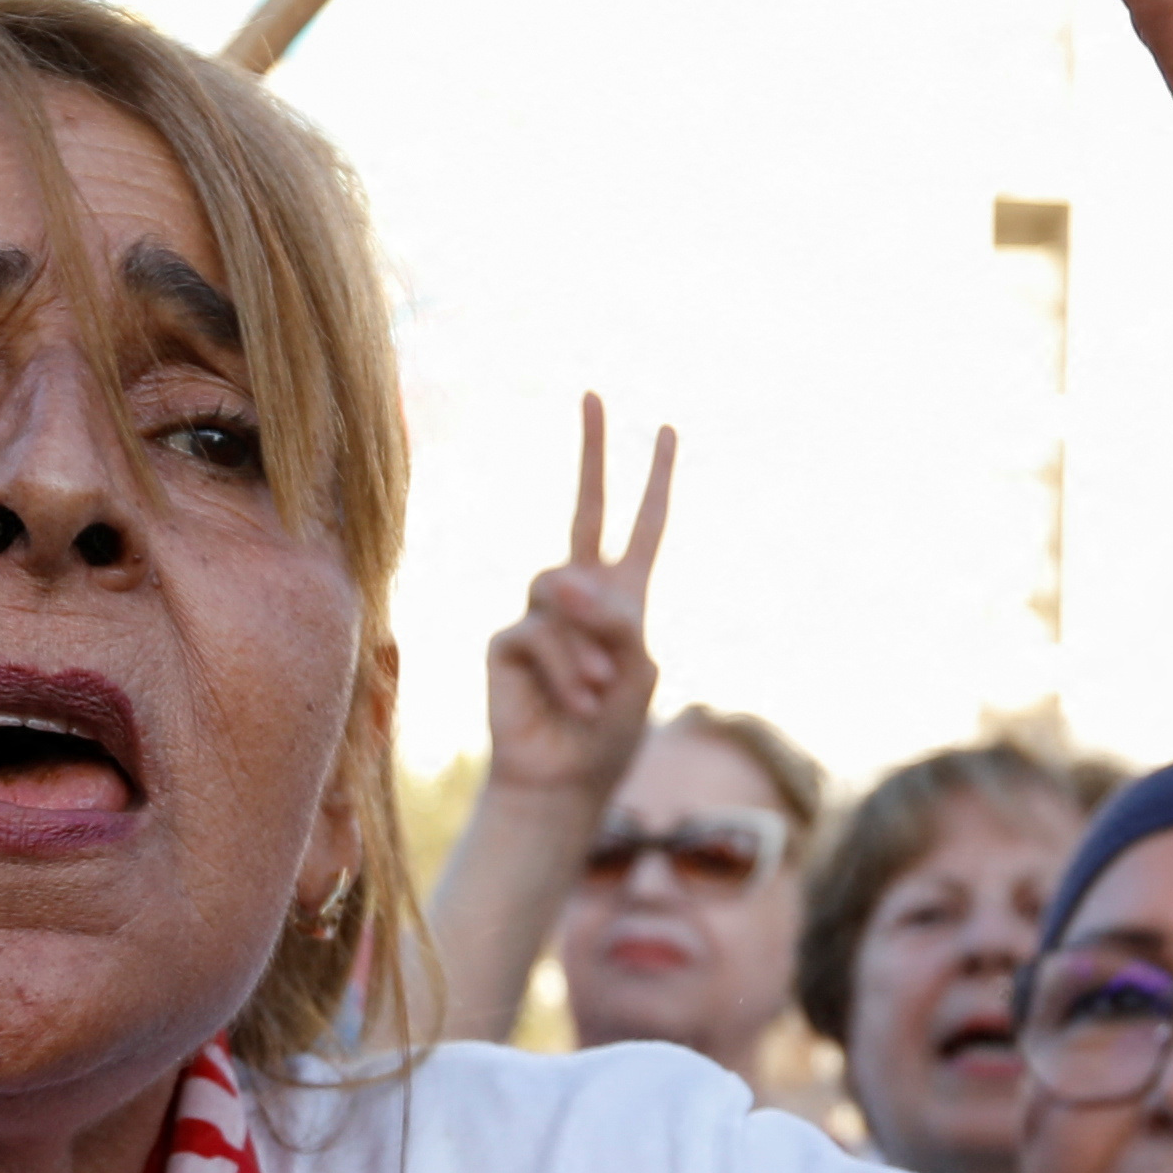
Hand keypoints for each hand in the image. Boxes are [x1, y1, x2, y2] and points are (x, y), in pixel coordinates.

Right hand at [478, 393, 671, 807]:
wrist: (566, 779)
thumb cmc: (609, 728)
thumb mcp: (636, 668)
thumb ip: (613, 617)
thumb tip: (561, 581)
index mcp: (624, 596)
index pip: (641, 526)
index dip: (654, 480)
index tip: (665, 429)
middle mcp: (579, 593)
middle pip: (584, 508)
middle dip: (592, 451)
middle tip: (594, 393)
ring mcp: (539, 612)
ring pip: (562, 591)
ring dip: (589, 646)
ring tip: (601, 693)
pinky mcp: (507, 641)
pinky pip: (539, 633)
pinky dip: (567, 670)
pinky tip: (575, 702)